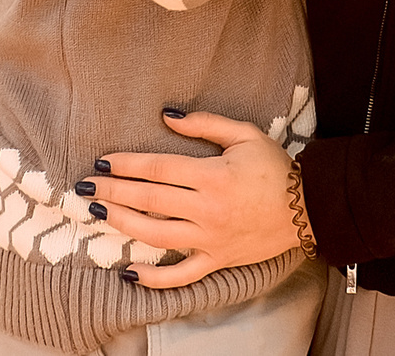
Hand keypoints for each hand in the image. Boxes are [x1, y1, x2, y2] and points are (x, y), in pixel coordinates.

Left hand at [89, 110, 298, 288]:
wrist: (308, 207)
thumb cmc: (275, 168)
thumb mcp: (245, 135)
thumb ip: (205, 124)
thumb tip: (166, 115)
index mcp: (213, 176)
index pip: (158, 169)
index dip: (127, 164)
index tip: (103, 161)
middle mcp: (207, 209)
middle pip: (149, 200)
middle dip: (114, 190)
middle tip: (86, 186)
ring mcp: (210, 238)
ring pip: (156, 235)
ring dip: (123, 223)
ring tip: (100, 212)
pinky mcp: (216, 260)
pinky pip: (181, 275)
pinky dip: (154, 278)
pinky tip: (129, 272)